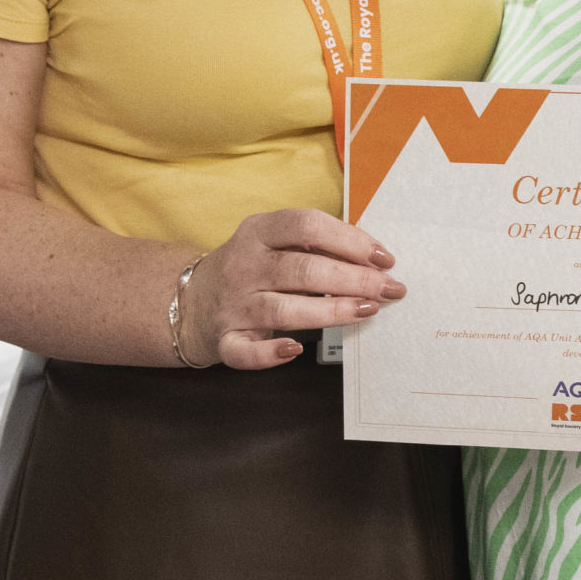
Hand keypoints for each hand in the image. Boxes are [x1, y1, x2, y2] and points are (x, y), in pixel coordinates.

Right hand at [180, 208, 403, 371]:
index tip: (384, 257)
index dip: (349, 240)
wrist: (191, 300)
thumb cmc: (251, 268)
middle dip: (354, 279)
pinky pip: (246, 351)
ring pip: (284, 309)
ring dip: (330, 311)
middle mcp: (243, 265)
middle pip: (304, 270)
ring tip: (366, 310)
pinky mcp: (225, 339)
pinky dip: (270, 354)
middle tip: (389, 289)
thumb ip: (315, 245)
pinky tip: (296, 350)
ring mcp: (233, 304)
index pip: (307, 226)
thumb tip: (373, 258)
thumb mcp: (274, 242)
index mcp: (258, 232)